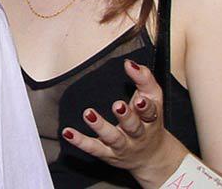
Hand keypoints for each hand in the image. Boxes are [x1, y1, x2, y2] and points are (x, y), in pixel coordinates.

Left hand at [61, 59, 187, 186]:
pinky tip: (68, 132)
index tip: (140, 99)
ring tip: (88, 114)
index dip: (145, 106)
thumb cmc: (148, 121)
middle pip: (133, 126)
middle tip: (117, 106)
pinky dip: (80, 141)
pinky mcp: (106, 153)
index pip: (150, 112)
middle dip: (126, 117)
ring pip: (112, 137)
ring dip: (100, 126)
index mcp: (150, 119)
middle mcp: (137, 134)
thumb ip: (144, 78)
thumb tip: (130, 63)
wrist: (150, 157)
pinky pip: (92, 148)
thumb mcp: (153, 99)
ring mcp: (122, 145)